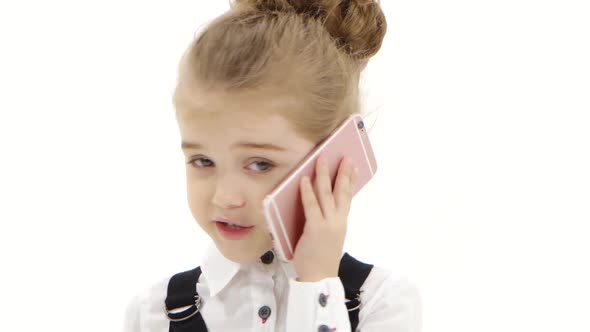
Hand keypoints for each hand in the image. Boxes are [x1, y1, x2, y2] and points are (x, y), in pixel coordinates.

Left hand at [292, 155, 358, 281]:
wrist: (320, 277)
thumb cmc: (322, 257)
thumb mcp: (331, 236)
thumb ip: (329, 220)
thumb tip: (323, 204)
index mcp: (342, 222)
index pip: (349, 196)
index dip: (351, 180)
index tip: (354, 166)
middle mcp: (338, 220)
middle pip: (342, 191)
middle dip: (342, 172)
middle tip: (343, 156)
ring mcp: (327, 224)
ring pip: (326, 194)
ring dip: (323, 175)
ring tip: (321, 160)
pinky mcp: (315, 228)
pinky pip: (311, 206)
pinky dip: (307, 191)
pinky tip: (304, 180)